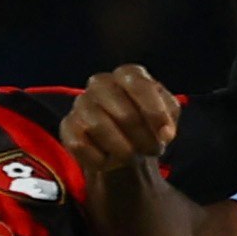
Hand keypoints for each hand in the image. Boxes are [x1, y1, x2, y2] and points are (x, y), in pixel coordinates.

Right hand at [62, 65, 183, 178]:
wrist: (123, 146)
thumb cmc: (146, 124)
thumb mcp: (167, 116)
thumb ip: (169, 118)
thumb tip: (164, 132)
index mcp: (128, 75)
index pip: (139, 84)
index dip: (155, 111)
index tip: (166, 135)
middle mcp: (101, 83)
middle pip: (123, 113)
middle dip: (142, 138)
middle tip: (152, 151)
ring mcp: (82, 103)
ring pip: (98, 126)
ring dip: (121, 150)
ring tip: (130, 157)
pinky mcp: (68, 126)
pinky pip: (79, 144)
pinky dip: (98, 158)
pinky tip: (107, 160)